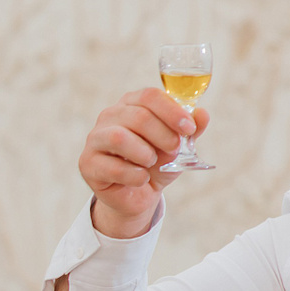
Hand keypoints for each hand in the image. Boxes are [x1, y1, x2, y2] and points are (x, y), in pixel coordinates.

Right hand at [79, 88, 209, 238]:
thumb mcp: (179, 147)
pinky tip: (141, 179)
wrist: (138, 194)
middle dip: (163, 135)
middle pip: (138, 116)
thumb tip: (202, 114)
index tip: (189, 128)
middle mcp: (110, 116)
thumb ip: (190, 130)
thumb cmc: (157, 164)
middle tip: (174, 149)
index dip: (172, 111)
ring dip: (145, 153)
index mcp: (131, 104)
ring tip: (153, 162)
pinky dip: (134, 175)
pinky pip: (113, 167)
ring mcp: (95, 139)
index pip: (149, 96)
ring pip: (119, 137)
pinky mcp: (87, 163)